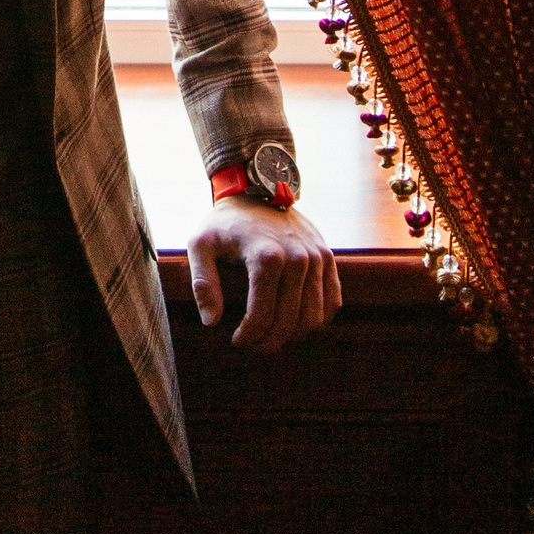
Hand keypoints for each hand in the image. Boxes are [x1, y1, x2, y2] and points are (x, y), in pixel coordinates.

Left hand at [188, 198, 339, 353]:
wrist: (256, 190)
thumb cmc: (225, 223)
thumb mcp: (200, 244)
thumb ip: (202, 283)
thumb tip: (211, 322)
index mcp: (266, 257)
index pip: (261, 317)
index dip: (248, 336)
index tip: (237, 340)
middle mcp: (297, 258)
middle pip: (288, 322)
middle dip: (268, 341)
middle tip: (253, 343)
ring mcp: (316, 258)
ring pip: (313, 318)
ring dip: (293, 335)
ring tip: (272, 333)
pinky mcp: (327, 258)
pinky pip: (332, 303)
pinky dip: (316, 319)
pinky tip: (295, 320)